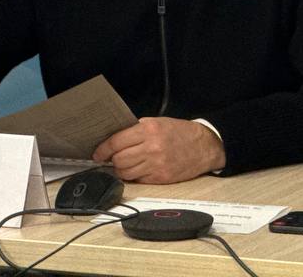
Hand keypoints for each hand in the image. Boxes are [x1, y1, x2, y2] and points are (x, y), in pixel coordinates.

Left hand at [92, 117, 225, 183]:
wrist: (204, 146)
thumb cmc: (181, 132)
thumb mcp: (159, 123)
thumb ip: (137, 130)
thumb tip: (115, 140)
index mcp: (149, 130)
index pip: (116, 142)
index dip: (103, 149)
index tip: (98, 153)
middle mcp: (151, 148)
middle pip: (118, 160)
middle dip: (112, 160)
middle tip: (113, 158)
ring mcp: (155, 165)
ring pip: (124, 173)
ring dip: (121, 170)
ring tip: (125, 164)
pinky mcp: (160, 178)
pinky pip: (137, 180)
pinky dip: (134, 176)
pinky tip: (138, 169)